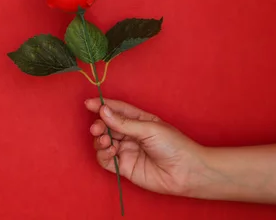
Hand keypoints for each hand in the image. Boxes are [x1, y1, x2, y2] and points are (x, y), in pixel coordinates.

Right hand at [85, 98, 204, 196]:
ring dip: (100, 139)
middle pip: (107, 126)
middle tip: (97, 127)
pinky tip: (111, 151)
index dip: (102, 105)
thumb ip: (123, 122)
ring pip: (103, 142)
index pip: (116, 110)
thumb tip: (103, 111)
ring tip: (107, 141)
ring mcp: (126, 150)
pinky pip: (105, 160)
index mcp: (139, 120)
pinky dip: (103, 154)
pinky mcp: (123, 167)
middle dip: (99, 124)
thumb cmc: (174, 145)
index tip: (88, 103)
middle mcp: (130, 134)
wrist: (186, 172)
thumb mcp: (148, 128)